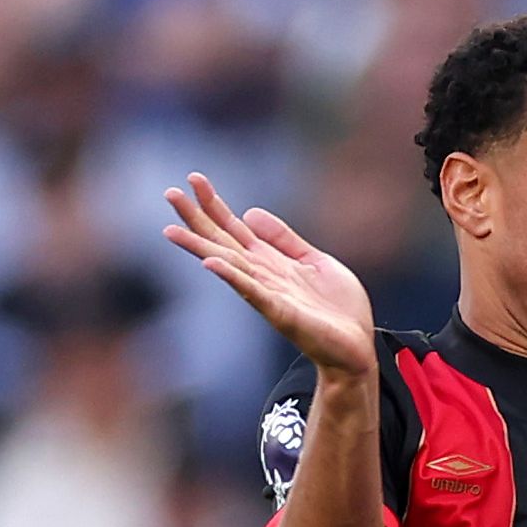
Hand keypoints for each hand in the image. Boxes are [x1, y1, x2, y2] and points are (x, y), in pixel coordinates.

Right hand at [162, 173, 374, 380]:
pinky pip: (253, 292)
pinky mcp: (281, 313)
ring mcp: (268, 294)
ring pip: (228, 263)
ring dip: (200, 245)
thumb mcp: (314, 260)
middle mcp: (262, 275)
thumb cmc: (337, 309)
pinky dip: (232, 277)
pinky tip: (210, 262)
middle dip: (197, 218)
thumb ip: (284, 239)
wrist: (357, 348)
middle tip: (170, 192)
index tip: (194, 178)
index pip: (234, 227)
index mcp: (270, 261)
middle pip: (222, 241)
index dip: (215, 204)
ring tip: (171, 229)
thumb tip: (249, 212)